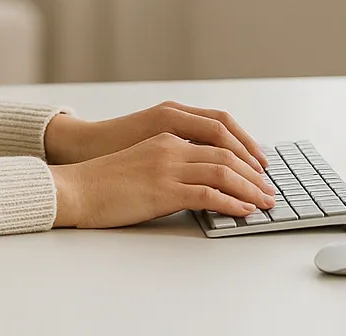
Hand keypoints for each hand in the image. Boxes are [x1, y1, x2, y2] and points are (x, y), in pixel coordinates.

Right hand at [49, 133, 278, 228]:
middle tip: (269, 189)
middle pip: (226, 153)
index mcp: (167, 133)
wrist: (76, 188)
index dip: (244, 149)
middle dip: (253, 172)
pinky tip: (243, 210)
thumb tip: (199, 178)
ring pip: (223, 172)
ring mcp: (168, 167)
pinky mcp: (163, 191)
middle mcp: (171, 145)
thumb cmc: (105, 179)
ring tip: (264, 202)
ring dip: (249, 188)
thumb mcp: (143, 158)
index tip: (259, 167)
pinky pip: (208, 195)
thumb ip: (171, 160)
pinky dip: (231, 203)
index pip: (219, 134)